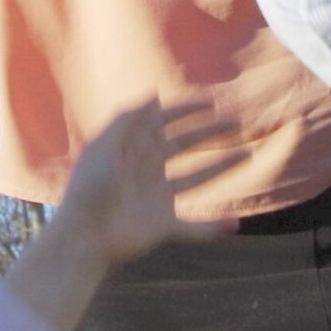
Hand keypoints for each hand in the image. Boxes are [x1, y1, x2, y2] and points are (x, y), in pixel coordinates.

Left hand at [54, 98, 244, 266]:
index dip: (186, 110)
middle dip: (211, 133)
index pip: (164, 123)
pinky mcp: (163, 226)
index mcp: (133, 150)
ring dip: (223, 167)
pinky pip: (194, 228)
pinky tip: (235, 225)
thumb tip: (154, 94)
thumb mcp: (103, 147)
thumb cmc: (87, 189)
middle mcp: (149, 171)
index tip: (212, 102)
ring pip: (198, 179)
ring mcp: (158, 198)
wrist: (82, 237)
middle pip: (186, 146)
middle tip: (238, 123)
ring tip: (248, 156)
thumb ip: (128, 120)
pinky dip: (214, 228)